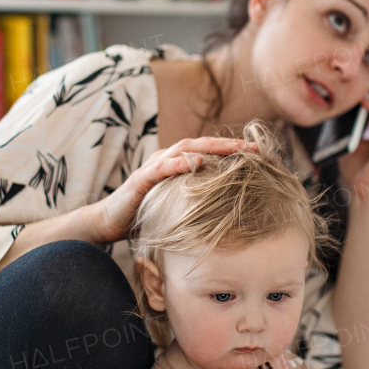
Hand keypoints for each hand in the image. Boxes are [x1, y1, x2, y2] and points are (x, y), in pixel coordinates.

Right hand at [90, 137, 255, 242]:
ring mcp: (152, 167)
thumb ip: (196, 199)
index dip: (234, 150)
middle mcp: (166, 159)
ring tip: (232, 149)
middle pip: (202, 145)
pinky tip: (192, 163)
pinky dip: (175, 164)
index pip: (209, 151)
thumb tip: (228, 206)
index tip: (261, 153)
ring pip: (183, 150)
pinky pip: (159, 168)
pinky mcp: (138, 180)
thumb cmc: (145, 215)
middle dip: (229, 145)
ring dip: (208, 148)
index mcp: (177, 163)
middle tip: (255, 148)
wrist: (108, 223)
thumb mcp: (176, 206)